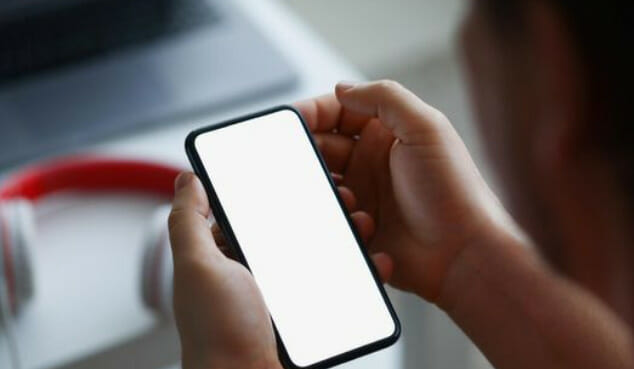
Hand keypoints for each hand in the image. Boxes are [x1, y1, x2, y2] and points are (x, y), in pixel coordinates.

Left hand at [168, 172, 392, 368]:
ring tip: (363, 224)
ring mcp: (281, 295)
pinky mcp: (306, 314)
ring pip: (318, 254)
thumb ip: (188, 222)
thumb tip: (188, 179)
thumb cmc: (218, 335)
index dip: (274, 190)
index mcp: (223, 257)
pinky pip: (336, 285)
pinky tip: (373, 261)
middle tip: (343, 197)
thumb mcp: (197, 268)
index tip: (301, 173)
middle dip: (318, 210)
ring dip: (345, 235)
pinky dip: (357, 272)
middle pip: (289, 229)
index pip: (248, 212)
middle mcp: (251, 273)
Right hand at [296, 80, 518, 300]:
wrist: (464, 254)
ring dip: (328, 192)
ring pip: (322, 185)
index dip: (313, 112)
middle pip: (322, 147)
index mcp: (386, 132)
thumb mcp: (426, 128)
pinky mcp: (361, 227)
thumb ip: (384, 97)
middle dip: (312, 155)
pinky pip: (331, 218)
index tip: (290, 121)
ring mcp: (365, 195)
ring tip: (350, 202)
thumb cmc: (453, 190)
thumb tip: (342, 88)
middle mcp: (372, 161)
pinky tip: (367, 226)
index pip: (338, 112)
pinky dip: (341, 220)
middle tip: (308, 167)